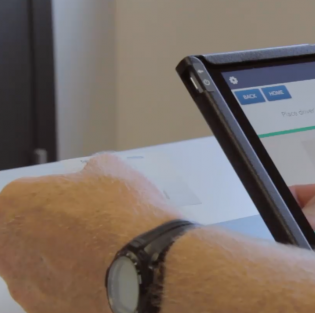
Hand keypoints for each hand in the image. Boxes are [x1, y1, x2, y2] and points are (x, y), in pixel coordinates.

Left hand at [0, 154, 178, 312]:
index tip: (77, 201)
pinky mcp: (46, 310)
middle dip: (54, 231)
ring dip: (64, 260)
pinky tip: (104, 274)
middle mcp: (9, 246)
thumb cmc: (126, 217)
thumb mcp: (111, 169)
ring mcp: (25, 284)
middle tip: (90, 227)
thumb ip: (89, 171)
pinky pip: (57, 292)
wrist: (149, 265)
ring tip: (103, 253)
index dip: (56, 197)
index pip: (26, 196)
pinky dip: (76, 284)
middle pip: (27, 234)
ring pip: (40, 267)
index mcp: (15, 203)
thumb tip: (92, 177)